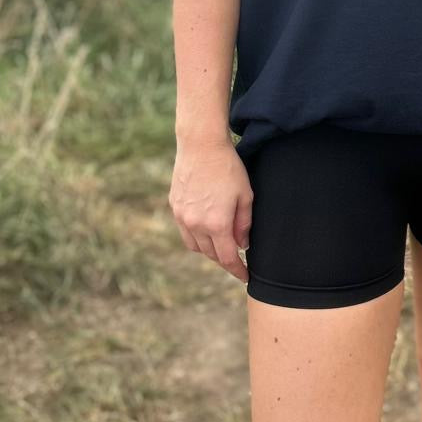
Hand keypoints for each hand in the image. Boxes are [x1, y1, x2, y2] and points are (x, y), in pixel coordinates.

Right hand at [169, 138, 252, 283]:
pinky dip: (196, 237)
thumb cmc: (228, 168)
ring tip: (222, 245)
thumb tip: (242, 245)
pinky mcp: (175, 206)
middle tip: (237, 259)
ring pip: (195, 246)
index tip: (246, 277)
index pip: (228, 258)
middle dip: (225, 260)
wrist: (201, 145)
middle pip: (211, 254)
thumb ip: (244, 224)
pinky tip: (206, 230)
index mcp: (216, 224)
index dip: (238, 270)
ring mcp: (182, 216)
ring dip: (209, 250)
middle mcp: (196, 224)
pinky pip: (185, 232)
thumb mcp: (245, 195)